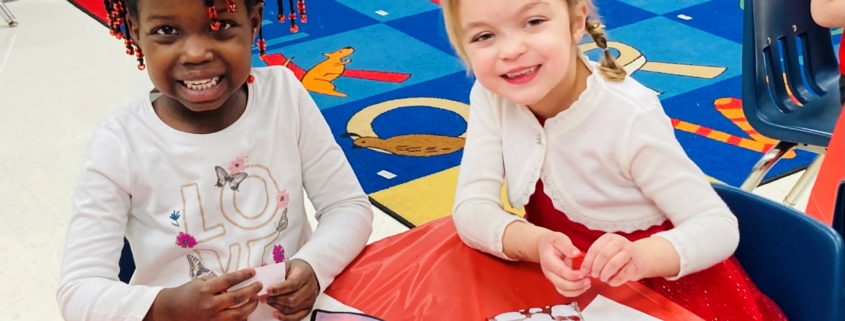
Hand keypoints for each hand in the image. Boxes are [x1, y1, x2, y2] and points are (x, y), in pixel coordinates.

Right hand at [145, 268, 262, 320]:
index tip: (253, 272)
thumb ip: (216, 282)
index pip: (229, 280)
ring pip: (238, 314)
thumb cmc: (185, 293)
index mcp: (206, 289)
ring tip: (255, 299)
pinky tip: (246, 312)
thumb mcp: (199, 281)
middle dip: (252, 290)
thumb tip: (234, 282)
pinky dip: (242, 318)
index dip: (243, 275)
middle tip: (259, 285)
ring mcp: (212, 318)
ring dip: (251, 306)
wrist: (170, 310)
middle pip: (237, 298)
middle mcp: (210, 304)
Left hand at [265, 259, 319, 320]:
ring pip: (293, 308)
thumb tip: (260, 280)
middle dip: (276, 300)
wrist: (310, 273)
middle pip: (293, 299)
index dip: (280, 289)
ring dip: (278, 308)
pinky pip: (298, 316)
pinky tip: (276, 314)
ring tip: (267, 303)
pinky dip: (286, 317)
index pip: (293, 284)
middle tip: (263, 298)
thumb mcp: (287, 266)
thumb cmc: (295, 269)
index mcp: (304, 275)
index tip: (267, 291)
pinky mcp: (309, 307)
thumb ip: (277, 273)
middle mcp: (310, 288)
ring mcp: (310, 299)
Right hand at [537, 231, 590, 296]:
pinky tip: (584, 286)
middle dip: (577, 285)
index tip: (583, 273)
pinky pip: (565, 292)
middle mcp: (549, 272)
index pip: (560, 271)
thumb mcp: (559, 239)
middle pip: (562, 284)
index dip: (572, 275)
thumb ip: (567, 247)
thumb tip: (576, 254)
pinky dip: (575, 292)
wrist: (544, 247)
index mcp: (548, 261)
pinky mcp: (557, 282)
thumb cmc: (552, 242)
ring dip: (577, 290)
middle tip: (589, 280)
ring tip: (588, 283)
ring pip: (563, 291)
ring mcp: (552, 279)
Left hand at [580, 233, 649, 286]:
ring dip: (605, 274)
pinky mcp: (636, 264)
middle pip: (604, 255)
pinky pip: (622, 274)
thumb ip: (594, 259)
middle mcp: (620, 242)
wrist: (641, 257)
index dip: (588, 262)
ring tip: (603, 278)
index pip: (595, 249)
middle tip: (594, 275)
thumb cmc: (618, 255)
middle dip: (596, 268)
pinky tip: (611, 281)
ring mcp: (630, 252)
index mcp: (609, 237)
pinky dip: (614, 280)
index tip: (584, 271)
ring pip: (613, 264)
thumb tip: (584, 271)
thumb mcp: (606, 251)